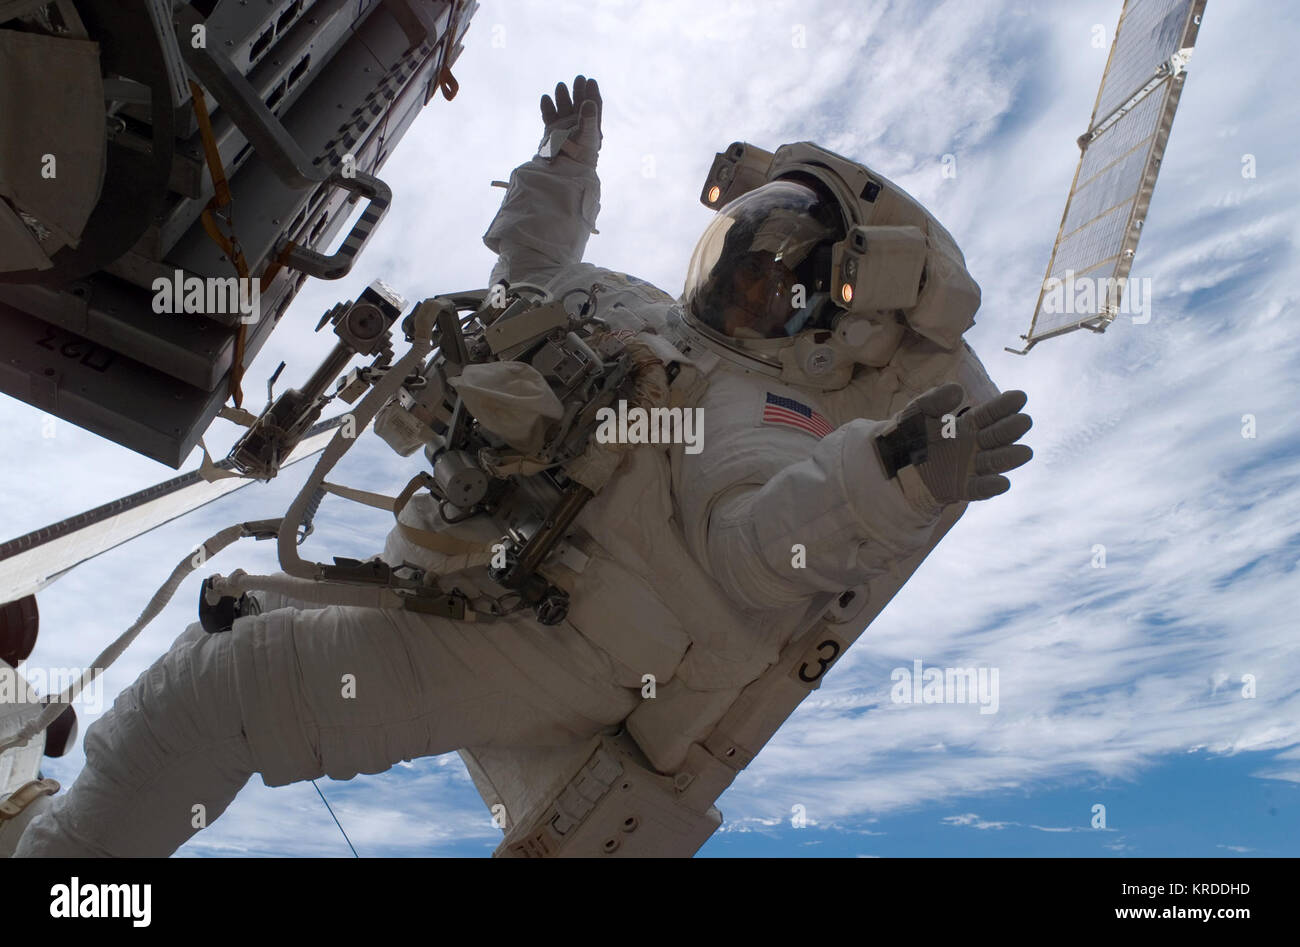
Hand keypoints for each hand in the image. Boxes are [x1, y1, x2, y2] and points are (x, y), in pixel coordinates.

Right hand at [538, 75, 601, 166]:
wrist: (562, 171)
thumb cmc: (579, 156)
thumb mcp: (587, 136)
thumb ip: (589, 118)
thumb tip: (588, 101)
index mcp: (591, 127)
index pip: (593, 106)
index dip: (592, 92)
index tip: (590, 81)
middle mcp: (578, 126)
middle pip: (579, 104)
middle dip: (578, 91)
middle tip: (578, 78)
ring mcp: (564, 129)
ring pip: (563, 108)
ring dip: (562, 96)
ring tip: (561, 85)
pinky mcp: (551, 132)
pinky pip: (549, 116)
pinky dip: (547, 107)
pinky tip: (546, 98)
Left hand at [876, 383, 1031, 511]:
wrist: (889, 466)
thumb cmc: (906, 436)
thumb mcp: (917, 413)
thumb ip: (934, 400)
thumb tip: (958, 390)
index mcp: (966, 426)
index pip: (989, 414)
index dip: (1004, 406)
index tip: (1019, 397)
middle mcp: (973, 446)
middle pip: (997, 437)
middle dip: (1011, 429)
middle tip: (1025, 421)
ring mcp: (969, 468)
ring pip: (994, 462)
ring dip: (1009, 458)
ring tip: (1025, 452)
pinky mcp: (960, 489)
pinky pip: (978, 489)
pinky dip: (989, 486)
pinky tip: (1002, 483)